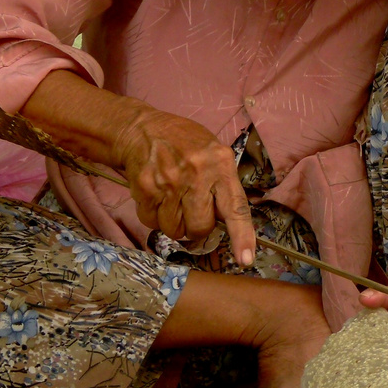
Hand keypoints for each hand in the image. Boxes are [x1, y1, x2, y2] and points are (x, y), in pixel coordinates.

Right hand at [20, 69, 255, 265]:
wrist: (142, 129)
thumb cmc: (184, 144)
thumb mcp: (213, 153)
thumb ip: (223, 184)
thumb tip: (229, 223)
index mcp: (221, 165)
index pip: (236, 207)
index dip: (242, 236)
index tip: (246, 259)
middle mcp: (197, 174)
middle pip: (201, 227)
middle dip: (196, 225)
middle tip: (191, 206)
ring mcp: (170, 182)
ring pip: (175, 230)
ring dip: (173, 222)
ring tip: (171, 197)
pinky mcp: (146, 189)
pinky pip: (152, 223)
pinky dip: (153, 215)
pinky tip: (156, 195)